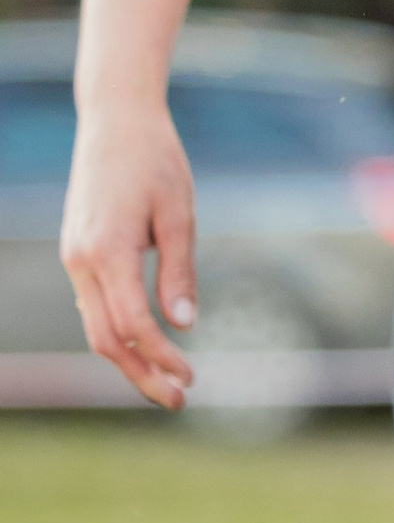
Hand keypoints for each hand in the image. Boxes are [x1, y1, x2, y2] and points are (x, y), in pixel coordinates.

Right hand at [62, 92, 197, 409]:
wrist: (115, 121)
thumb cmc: (154, 161)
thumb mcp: (179, 214)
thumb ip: (179, 272)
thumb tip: (183, 325)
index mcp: (106, 250)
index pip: (132, 324)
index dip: (161, 357)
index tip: (192, 378)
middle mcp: (80, 259)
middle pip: (104, 338)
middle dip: (141, 374)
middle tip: (179, 401)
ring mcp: (73, 257)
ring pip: (94, 326)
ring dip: (128, 359)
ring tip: (166, 383)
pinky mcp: (78, 252)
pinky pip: (93, 305)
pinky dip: (117, 333)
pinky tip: (146, 348)